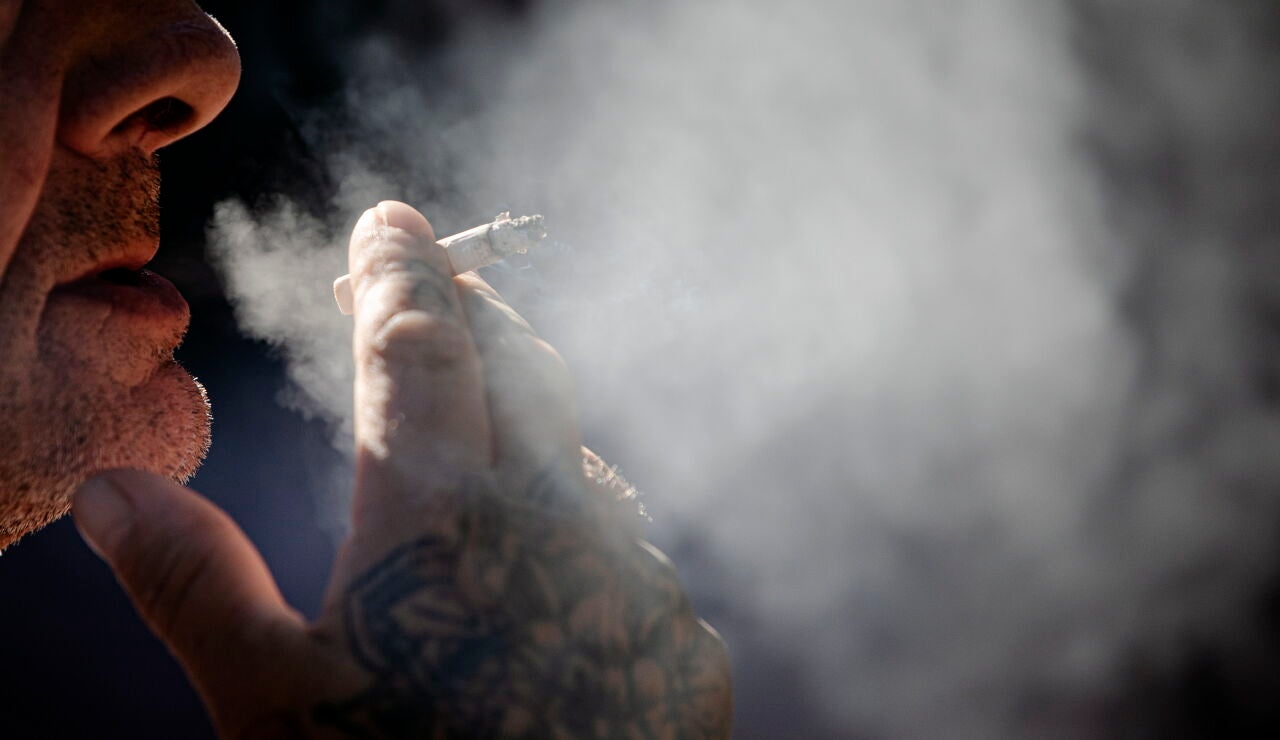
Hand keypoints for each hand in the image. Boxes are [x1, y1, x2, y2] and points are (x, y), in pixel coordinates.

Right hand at [72, 201, 731, 737]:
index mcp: (438, 511)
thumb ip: (191, 582)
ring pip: (581, 455)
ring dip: (530, 413)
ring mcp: (630, 580)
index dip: (396, 271)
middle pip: (519, 366)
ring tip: (488, 392)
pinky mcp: (678, 645)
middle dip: (472, 307)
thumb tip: (112, 491)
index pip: (417, 344)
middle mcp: (554, 520)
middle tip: (436, 270)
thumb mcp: (264, 706)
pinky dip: (580, 520)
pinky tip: (550, 541)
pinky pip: (625, 548)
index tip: (388, 218)